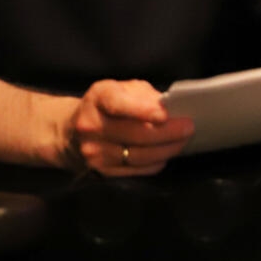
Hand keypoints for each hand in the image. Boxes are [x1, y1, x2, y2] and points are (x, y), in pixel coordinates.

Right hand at [68, 79, 194, 175]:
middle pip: (134, 134)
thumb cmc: (107, 105)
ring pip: (138, 155)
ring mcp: (94, 151)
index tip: (164, 115)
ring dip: (166, 150)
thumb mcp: (121, 89)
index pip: (118, 104)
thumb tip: (168, 107)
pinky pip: (135, 170)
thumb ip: (143, 95)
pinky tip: (166, 154)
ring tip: (183, 141)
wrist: (71, 132)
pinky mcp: (100, 171)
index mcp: (98, 98)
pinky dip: (154, 163)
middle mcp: (91, 125)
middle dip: (166, 132)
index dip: (142, 110)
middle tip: (189, 127)